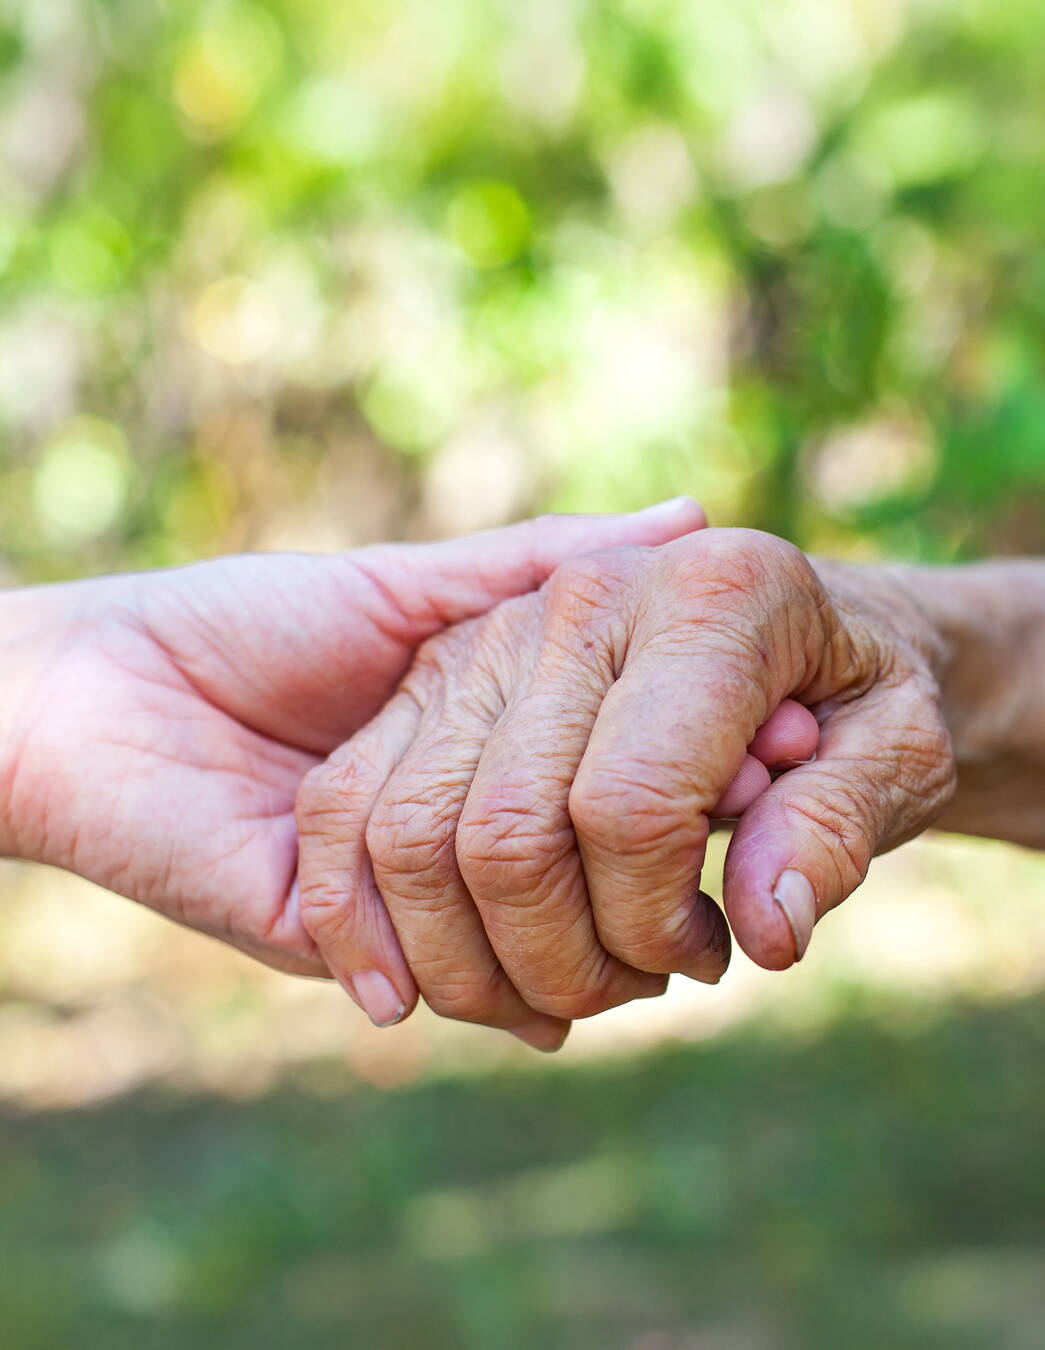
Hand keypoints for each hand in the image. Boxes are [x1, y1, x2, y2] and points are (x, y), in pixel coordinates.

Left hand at [0, 500, 704, 976]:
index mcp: (476, 753)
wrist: (97, 688)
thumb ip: (538, 566)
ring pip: (529, 956)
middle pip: (584, 887)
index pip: (611, 790)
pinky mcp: (335, 943)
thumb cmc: (246, 621)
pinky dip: (508, 998)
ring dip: (597, 958)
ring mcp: (399, 895)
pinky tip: (564, 998)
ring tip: (672, 948)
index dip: (697, 790)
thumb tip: (690, 520)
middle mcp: (448, 832)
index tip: (779, 775)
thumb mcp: (422, 588)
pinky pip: (444, 989)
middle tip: (746, 880)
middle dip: (658, 892)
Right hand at [295, 527, 951, 1048]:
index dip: (652, 925)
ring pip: (410, 836)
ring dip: (468, 965)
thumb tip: (764, 932)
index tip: (708, 954)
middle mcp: (579, 603)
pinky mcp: (428, 670)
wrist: (789, 622)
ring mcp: (489, 633)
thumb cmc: (854, 694)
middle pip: (504, 837)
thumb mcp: (900, 750)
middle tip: (637, 986)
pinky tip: (405, 996)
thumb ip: (839, 828)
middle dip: (562, 961)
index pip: (629, 807)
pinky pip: (350, 804)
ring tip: (557, 993)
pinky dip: (358, 917)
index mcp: (712, 600)